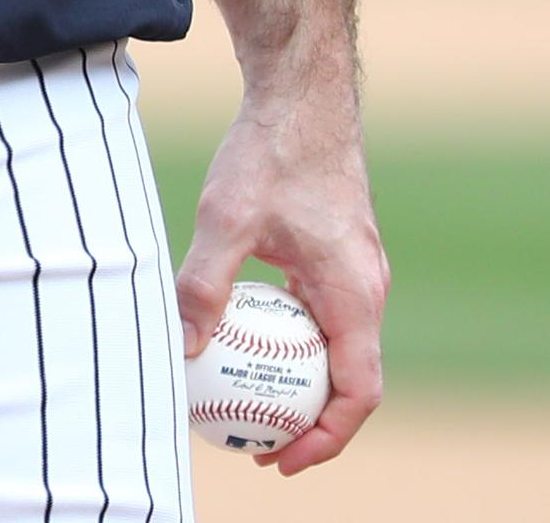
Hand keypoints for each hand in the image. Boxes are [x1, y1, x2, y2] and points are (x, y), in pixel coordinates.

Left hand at [178, 88, 385, 473]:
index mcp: (356, 294)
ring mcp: (358, 268)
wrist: (302, 91)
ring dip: (303, 380)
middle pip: (352, 377)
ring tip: (251, 399)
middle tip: (259, 443)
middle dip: (311, 421)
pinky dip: (296, 337)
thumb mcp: (226, 221)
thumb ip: (204, 286)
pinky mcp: (341, 249)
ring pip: (339, 344)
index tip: (282, 457)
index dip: (326, 438)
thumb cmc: (272, 152)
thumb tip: (180, 348)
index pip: (359, 392)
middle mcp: (368, 287)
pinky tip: (248, 332)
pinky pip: (325, 311)